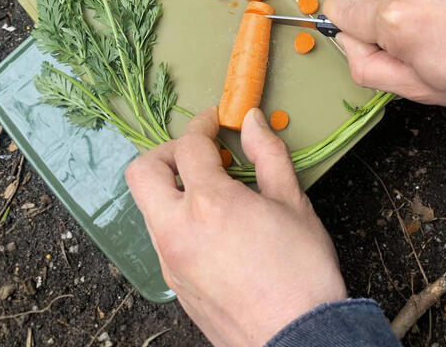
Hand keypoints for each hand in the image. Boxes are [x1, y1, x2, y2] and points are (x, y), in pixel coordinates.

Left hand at [125, 107, 346, 346]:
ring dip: (172, 187)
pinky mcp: (174, 284)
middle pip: (143, 172)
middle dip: (168, 152)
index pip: (190, 146)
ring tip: (213, 190)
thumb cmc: (301, 271)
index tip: (217, 120)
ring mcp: (170, 261)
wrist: (298, 341)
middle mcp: (178, 230)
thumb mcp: (292, 202)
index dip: (204, 124)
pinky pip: (161, 237)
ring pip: (148, 206)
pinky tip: (213, 226)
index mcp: (209, 204)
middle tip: (202, 154)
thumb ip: (268, 154)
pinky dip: (178, 217)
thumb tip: (251, 121)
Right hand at [323, 0, 445, 108]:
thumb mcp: (420, 90)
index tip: (374, 48)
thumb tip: (348, 44)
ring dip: (399, 6)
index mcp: (394, 18)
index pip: (339, 13)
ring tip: (438, 28)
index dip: (353, 37)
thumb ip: (368, 68)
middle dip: (376, 22)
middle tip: (413, 46)